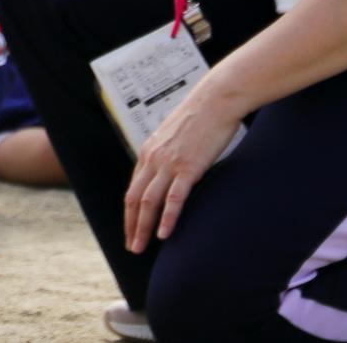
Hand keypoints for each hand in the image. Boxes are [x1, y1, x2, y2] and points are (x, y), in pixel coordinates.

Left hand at [123, 84, 241, 252]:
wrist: (215, 99)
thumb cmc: (201, 117)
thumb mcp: (176, 136)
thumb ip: (168, 153)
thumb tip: (170, 169)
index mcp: (149, 151)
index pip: (134, 188)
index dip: (130, 212)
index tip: (131, 229)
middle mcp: (153, 158)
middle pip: (135, 198)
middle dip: (131, 225)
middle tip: (131, 247)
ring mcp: (169, 163)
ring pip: (149, 202)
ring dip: (143, 228)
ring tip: (140, 247)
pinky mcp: (188, 167)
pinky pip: (174, 198)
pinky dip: (167, 218)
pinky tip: (164, 234)